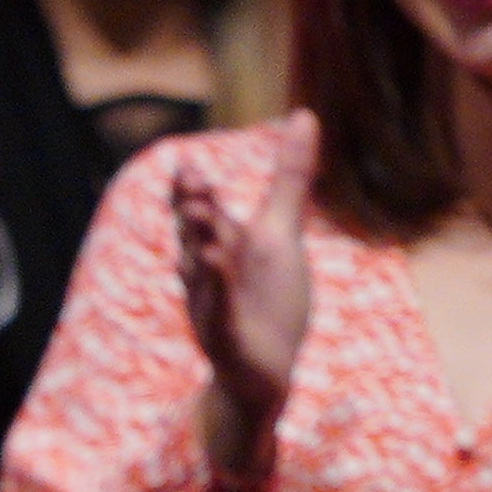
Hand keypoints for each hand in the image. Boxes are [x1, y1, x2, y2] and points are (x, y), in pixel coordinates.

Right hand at [173, 113, 316, 463]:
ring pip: (204, 276)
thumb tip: (304, 115)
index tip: (187, 164)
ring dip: (202, 248)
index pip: (200, 213)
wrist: (261, 376)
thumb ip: (289, 178)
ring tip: (205, 219)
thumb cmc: (266, 301)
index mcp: (219, 247)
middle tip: (191, 178)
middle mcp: (208, 275)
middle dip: (193, 210)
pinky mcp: (229, 342)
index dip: (191, 192)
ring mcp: (215, 309)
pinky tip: (220, 273)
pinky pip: (223, 318)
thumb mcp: (281, 234)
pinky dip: (220, 298)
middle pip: (197, 237)